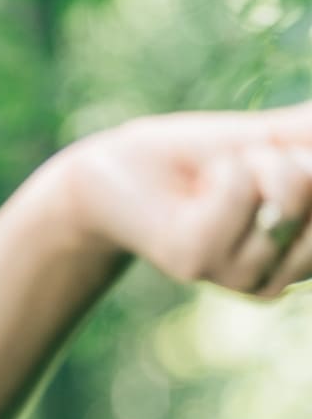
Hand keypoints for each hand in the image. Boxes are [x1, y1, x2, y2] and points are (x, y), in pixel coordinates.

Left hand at [50, 101, 311, 298]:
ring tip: (222, 178)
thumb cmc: (207, 157)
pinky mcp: (197, 263)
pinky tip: (200, 187)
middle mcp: (284, 278)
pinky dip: (227, 168)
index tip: (291, 161)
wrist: (124, 171)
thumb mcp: (290, 141)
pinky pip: (243, 188)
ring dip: (255, 162)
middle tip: (252, 168)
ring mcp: (242, 278)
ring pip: (293, 188)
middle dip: (300, 160)